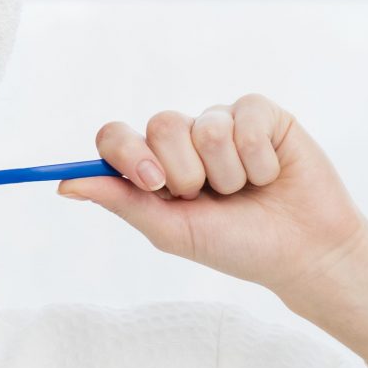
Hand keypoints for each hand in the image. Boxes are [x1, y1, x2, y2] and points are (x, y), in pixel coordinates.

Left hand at [58, 94, 367, 298]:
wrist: (302, 252)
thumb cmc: (236, 245)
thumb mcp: (172, 230)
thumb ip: (121, 201)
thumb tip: (64, 185)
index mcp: (153, 166)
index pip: (116, 137)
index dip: (128, 153)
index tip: (153, 183)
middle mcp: (184, 140)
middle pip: (161, 125)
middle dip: (186, 172)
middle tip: (209, 197)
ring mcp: (222, 123)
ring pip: (207, 126)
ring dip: (228, 172)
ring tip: (246, 190)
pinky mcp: (262, 115)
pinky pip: (246, 118)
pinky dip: (259, 158)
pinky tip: (271, 174)